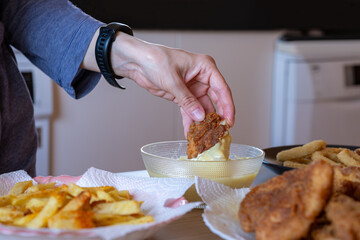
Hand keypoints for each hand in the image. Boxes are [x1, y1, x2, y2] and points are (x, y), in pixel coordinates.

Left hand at [82, 30, 234, 135]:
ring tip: (205, 135)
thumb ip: (187, 100)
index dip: (228, 106)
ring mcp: (192, 88)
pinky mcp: (182, 96)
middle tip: (220, 131)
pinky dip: (190, 122)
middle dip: (217, 117)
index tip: (229, 121)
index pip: (222, 89)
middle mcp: (201, 78)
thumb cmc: (155, 59)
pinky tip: (191, 133)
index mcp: (205, 67)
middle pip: (215, 100)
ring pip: (202, 108)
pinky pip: (189, 111)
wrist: (137, 62)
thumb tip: (200, 116)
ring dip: (202, 122)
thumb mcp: (173, 80)